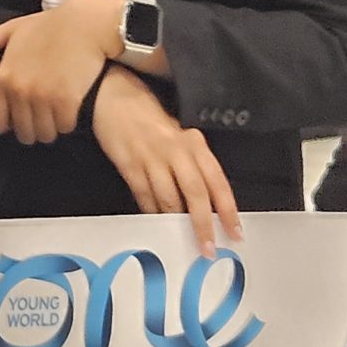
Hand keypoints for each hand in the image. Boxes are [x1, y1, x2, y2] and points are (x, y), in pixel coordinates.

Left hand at [0, 0, 122, 144]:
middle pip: (23, 133)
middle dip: (33, 128)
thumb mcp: (11, 30)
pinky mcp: (67, 101)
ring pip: (44, 134)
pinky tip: (71, 108)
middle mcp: (20, 90)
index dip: (9, 123)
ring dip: (51, 128)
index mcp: (4, 77)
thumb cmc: (50, 25)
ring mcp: (43, 97)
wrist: (86, 22)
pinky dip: (68, 122)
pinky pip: (64, 127)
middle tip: (44, 115)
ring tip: (57, 113)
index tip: (20, 117)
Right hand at [90, 70, 240, 258]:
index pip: (217, 180)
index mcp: (194, 142)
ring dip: (176, 224)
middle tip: (208, 248)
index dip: (227, 209)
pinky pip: (144, 196)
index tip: (235, 232)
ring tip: (182, 243)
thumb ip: (192, 163)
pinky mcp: (129, 165)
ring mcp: (151, 158)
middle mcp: (176, 150)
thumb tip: (205, 201)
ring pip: (169, 199)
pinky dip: (151, 213)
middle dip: (202, 224)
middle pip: (195, 193)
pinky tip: (157, 225)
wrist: (112, 97)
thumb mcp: (179, 134)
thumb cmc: (149, 117)